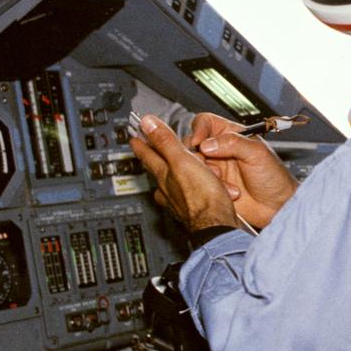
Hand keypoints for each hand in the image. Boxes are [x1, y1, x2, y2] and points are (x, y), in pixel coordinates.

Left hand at [131, 114, 238, 232]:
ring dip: (170, 178)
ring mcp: (179, 203)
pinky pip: (185, 199)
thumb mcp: (183, 161)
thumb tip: (147, 123)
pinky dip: (187, 192)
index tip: (134, 137)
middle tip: (145, 152)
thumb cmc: (203, 198)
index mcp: (165, 174)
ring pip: (170, 186)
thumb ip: (166, 142)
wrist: (217, 227)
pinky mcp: (192, 213)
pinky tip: (190, 195)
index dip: (142, 143)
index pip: (148, 155)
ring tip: (167, 173)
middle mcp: (168, 190)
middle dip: (152, 160)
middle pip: (157, 171)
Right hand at [187, 112, 297, 228]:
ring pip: (195, 165)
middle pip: (193, 144)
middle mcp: (220, 149)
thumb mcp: (257, 153)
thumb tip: (207, 144)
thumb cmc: (275, 178)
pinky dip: (211, 187)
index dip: (199, 129)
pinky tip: (229, 192)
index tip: (198, 142)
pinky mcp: (213, 186)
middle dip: (199, 155)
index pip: (206, 122)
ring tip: (222, 180)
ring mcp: (215, 168)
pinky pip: (200, 183)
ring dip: (206, 173)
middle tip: (212, 166)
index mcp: (231, 134)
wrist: (278, 207)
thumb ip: (234, 143)